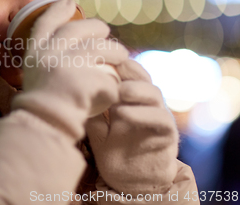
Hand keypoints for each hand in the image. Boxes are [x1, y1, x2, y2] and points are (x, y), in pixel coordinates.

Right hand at [11, 0, 128, 140]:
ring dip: (116, 51)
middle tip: (105, 31)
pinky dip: (113, 86)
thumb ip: (47, 58)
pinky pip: (110, 78)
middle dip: (96, 27)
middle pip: (79, 29)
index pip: (46, 23)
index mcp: (35, 52)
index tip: (68, 2)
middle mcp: (50, 53)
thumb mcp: (35, 75)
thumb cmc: (42, 105)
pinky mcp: (89, 79)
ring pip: (102, 49)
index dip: (57, 11)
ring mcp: (70, 64)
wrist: (47, 126)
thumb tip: (68, 42)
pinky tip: (112, 91)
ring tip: (121, 57)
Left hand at [85, 59, 178, 194]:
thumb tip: (72, 89)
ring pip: (154, 93)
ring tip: (117, 91)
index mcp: (130, 96)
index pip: (126, 71)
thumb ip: (90, 109)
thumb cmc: (112, 150)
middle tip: (110, 67)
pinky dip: (143, 114)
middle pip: (142, 75)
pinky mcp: (168, 134)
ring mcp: (159, 115)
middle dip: (127, 69)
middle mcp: (146, 101)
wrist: (132, 182)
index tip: (96, 57)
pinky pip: (161, 118)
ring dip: (135, 89)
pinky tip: (123, 114)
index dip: (114, 62)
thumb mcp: (96, 127)